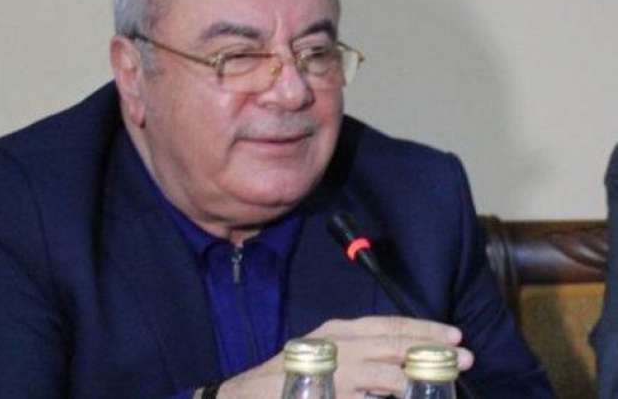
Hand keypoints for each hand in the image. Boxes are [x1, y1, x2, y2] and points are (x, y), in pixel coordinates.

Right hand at [217, 316, 472, 398]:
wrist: (251, 394)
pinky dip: (391, 395)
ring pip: (386, 371)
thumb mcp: (329, 358)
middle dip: (431, 349)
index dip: (422, 329)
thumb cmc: (294, 377)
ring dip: (417, 378)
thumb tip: (398, 369)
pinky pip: (367, 397)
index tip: (453, 336)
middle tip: (464, 357)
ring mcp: (333, 369)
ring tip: (444, 383)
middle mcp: (338, 342)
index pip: (387, 325)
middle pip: (393, 342)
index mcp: (340, 331)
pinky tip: (405, 396)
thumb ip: (360, 359)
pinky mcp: (328, 391)